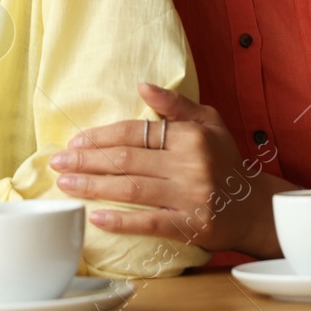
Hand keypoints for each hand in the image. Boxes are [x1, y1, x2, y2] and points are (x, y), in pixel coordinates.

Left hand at [49, 83, 293, 256]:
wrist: (253, 206)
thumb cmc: (225, 160)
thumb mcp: (209, 122)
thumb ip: (176, 104)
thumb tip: (142, 86)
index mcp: (190, 135)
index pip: (135, 132)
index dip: (101, 137)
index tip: (74, 142)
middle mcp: (189, 163)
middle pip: (126, 160)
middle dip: (86, 161)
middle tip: (56, 163)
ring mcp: (190, 196)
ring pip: (130, 189)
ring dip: (93, 186)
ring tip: (65, 185)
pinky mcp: (190, 225)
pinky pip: (148, 222)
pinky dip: (119, 221)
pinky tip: (95, 217)